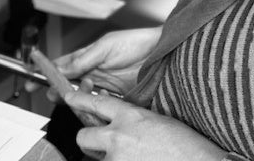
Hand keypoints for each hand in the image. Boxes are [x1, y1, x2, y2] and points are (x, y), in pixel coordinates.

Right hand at [54, 27, 161, 95]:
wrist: (161, 52)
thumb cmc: (135, 42)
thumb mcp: (105, 46)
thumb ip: (84, 58)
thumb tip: (64, 67)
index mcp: (89, 56)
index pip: (63, 64)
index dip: (47, 71)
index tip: (33, 78)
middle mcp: (95, 71)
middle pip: (70, 84)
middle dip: (60, 90)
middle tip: (56, 94)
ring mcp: (105, 84)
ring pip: (84, 96)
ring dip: (80, 97)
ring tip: (86, 90)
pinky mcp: (117, 96)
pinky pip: (101, 105)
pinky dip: (97, 105)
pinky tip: (99, 100)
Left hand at [64, 91, 226, 160]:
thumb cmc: (184, 144)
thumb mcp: (155, 120)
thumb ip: (131, 119)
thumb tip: (117, 122)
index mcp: (129, 115)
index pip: (95, 103)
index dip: (79, 100)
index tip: (69, 97)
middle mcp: (119, 136)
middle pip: (83, 136)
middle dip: (87, 140)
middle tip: (98, 144)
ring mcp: (118, 158)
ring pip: (95, 159)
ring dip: (106, 158)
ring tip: (128, 156)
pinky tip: (135, 160)